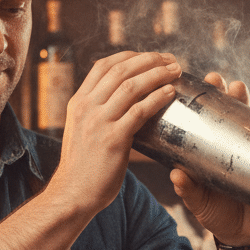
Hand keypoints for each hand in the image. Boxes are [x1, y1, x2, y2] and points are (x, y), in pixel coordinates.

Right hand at [49, 50, 182, 217]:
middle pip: (120, 70)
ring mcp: (99, 122)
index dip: (130, 56)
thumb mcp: (81, 131)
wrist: (73, 194)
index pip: (103, 65)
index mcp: (78, 102)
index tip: (150, 56)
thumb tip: (119, 103)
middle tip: (171, 60)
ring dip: (158, 74)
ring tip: (176, 71)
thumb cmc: (82, 167)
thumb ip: (95, 114)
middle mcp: (86, 107)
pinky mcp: (113, 139)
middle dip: (150, 60)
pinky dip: (157, 98)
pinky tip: (170, 93)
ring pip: (131, 86)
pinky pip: (139, 111)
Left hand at [169, 73, 249, 247]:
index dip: (202, 101)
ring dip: (247, 102)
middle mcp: (231, 146)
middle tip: (218, 81)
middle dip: (225, 93)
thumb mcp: (198, 203)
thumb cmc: (217, 215)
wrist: (243, 237)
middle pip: (230, 112)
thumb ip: (188, 190)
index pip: (206, 119)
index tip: (193, 86)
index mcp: (209, 151)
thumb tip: (176, 174)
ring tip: (239, 89)